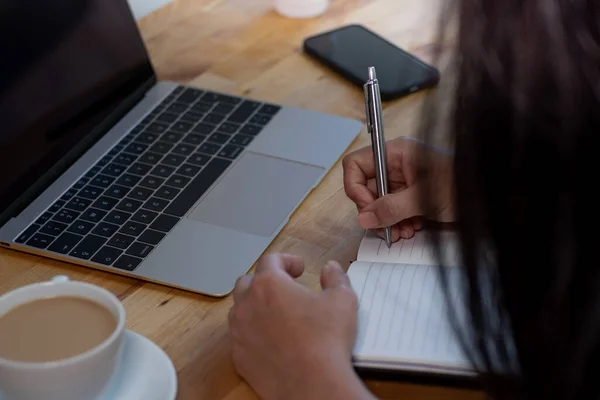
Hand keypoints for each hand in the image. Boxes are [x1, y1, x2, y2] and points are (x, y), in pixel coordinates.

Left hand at [228, 254, 374, 399]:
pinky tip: (272, 340)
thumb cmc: (325, 341)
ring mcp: (239, 332)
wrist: (312, 383)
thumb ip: (336, 278)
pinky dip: (253, 333)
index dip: (286, 260)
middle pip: (248, 282)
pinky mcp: (239, 356)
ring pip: (240, 310)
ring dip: (255, 306)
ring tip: (277, 313)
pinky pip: (241, 337)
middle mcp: (247, 304)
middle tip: (285, 288)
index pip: (270, 260)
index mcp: (269, 284)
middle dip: (265, 281)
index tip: (298, 268)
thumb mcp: (342, 300)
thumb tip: (331, 270)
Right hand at [343, 136, 453, 240]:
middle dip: (373, 211)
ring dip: (385, 220)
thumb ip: (391, 208)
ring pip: (377, 202)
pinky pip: (392, 209)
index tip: (368, 208)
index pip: (356, 164)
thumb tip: (364, 218)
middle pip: (365, 187)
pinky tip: (411, 228)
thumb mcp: (423, 198)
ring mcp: (403, 180)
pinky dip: (397, 222)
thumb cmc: (463, 185)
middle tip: (385, 228)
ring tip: (402, 232)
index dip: (356, 188)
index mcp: (396, 153)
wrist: (492, 197)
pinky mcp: (410, 195)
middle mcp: (396, 164)